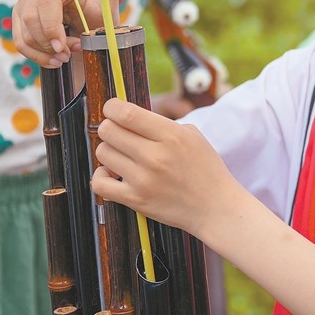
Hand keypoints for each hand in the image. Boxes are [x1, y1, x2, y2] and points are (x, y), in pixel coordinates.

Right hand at [13, 0, 133, 66]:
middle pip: (31, 17)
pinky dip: (35, 55)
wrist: (90, 26)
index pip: (47, 1)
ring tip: (66, 56)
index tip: (66, 47)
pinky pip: (19, 40)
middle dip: (51, 42)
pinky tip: (53, 60)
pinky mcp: (19, 14)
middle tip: (71, 53)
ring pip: (24, 31)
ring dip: (44, 51)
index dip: (52, 27)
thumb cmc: (99, 10)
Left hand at [91, 98, 238, 236]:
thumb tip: (130, 116)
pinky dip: (101, 176)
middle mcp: (155, 156)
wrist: (215, 206)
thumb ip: (162, 124)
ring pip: (103, 153)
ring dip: (109, 151)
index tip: (112, 109)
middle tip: (118, 132)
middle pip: (109, 130)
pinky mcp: (136, 200)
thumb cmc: (205, 168)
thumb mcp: (192, 135)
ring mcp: (144, 179)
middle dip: (109, 127)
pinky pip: (100, 183)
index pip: (127, 114)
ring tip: (122, 155)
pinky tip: (112, 173)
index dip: (112, 107)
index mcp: (171, 135)